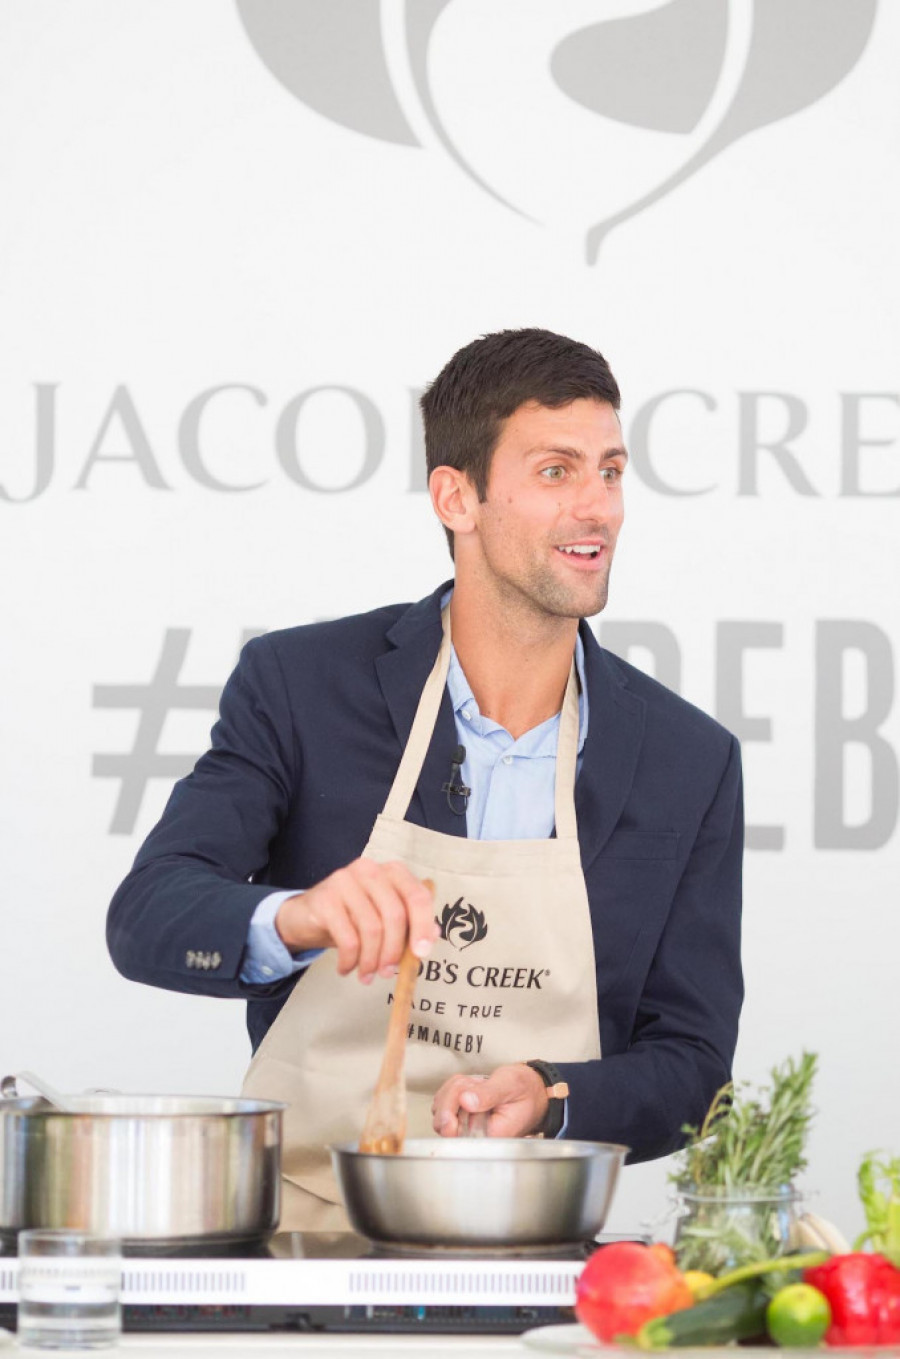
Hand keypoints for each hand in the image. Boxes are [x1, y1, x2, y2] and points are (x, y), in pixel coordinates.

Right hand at [274, 859, 438, 983]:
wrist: (305, 915)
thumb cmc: (352, 917)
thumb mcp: (383, 919)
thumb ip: (410, 924)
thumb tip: (433, 936)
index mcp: (392, 872)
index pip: (417, 896)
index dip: (423, 926)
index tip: (422, 954)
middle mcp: (370, 870)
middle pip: (395, 914)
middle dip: (394, 951)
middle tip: (388, 973)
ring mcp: (345, 880)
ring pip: (371, 928)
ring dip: (371, 960)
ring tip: (366, 975)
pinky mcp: (325, 898)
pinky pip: (347, 938)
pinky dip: (350, 960)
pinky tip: (346, 969)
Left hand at [431, 1064, 548, 1138]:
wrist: (533, 1091)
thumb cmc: (525, 1090)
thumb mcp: (511, 1085)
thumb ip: (488, 1094)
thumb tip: (465, 1101)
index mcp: (490, 1136)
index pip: (454, 1131)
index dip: (451, 1110)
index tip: (467, 1092)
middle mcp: (476, 1137)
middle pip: (442, 1120)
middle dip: (454, 1094)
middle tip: (476, 1085)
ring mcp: (467, 1128)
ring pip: (440, 1108)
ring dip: (455, 1088)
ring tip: (478, 1085)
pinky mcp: (462, 1118)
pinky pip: (444, 1101)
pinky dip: (454, 1088)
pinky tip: (472, 1086)